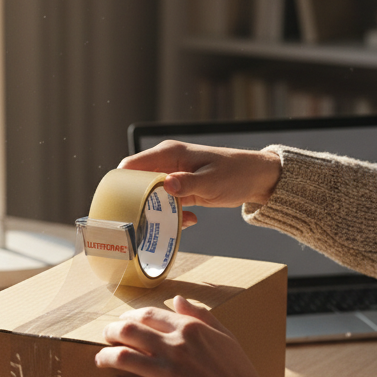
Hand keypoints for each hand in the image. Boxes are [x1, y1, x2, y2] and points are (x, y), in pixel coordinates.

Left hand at [94, 295, 263, 376]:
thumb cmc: (237, 374)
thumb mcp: (225, 337)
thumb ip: (200, 315)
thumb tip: (177, 300)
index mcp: (190, 330)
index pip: (147, 315)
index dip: (129, 317)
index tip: (122, 323)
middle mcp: (175, 348)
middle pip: (127, 331)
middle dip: (110, 332)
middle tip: (106, 337)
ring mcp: (166, 373)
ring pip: (122, 357)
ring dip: (106, 357)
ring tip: (101, 360)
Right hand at [120, 141, 280, 227]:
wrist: (257, 178)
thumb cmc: (237, 173)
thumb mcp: (212, 181)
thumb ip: (188, 184)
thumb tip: (167, 184)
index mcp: (169, 153)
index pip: (131, 165)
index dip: (120, 184)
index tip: (119, 205)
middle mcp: (166, 164)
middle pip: (136, 184)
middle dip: (137, 203)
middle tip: (143, 221)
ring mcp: (173, 178)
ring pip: (151, 197)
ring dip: (158, 212)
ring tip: (172, 223)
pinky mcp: (181, 191)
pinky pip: (166, 205)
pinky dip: (173, 215)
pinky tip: (190, 220)